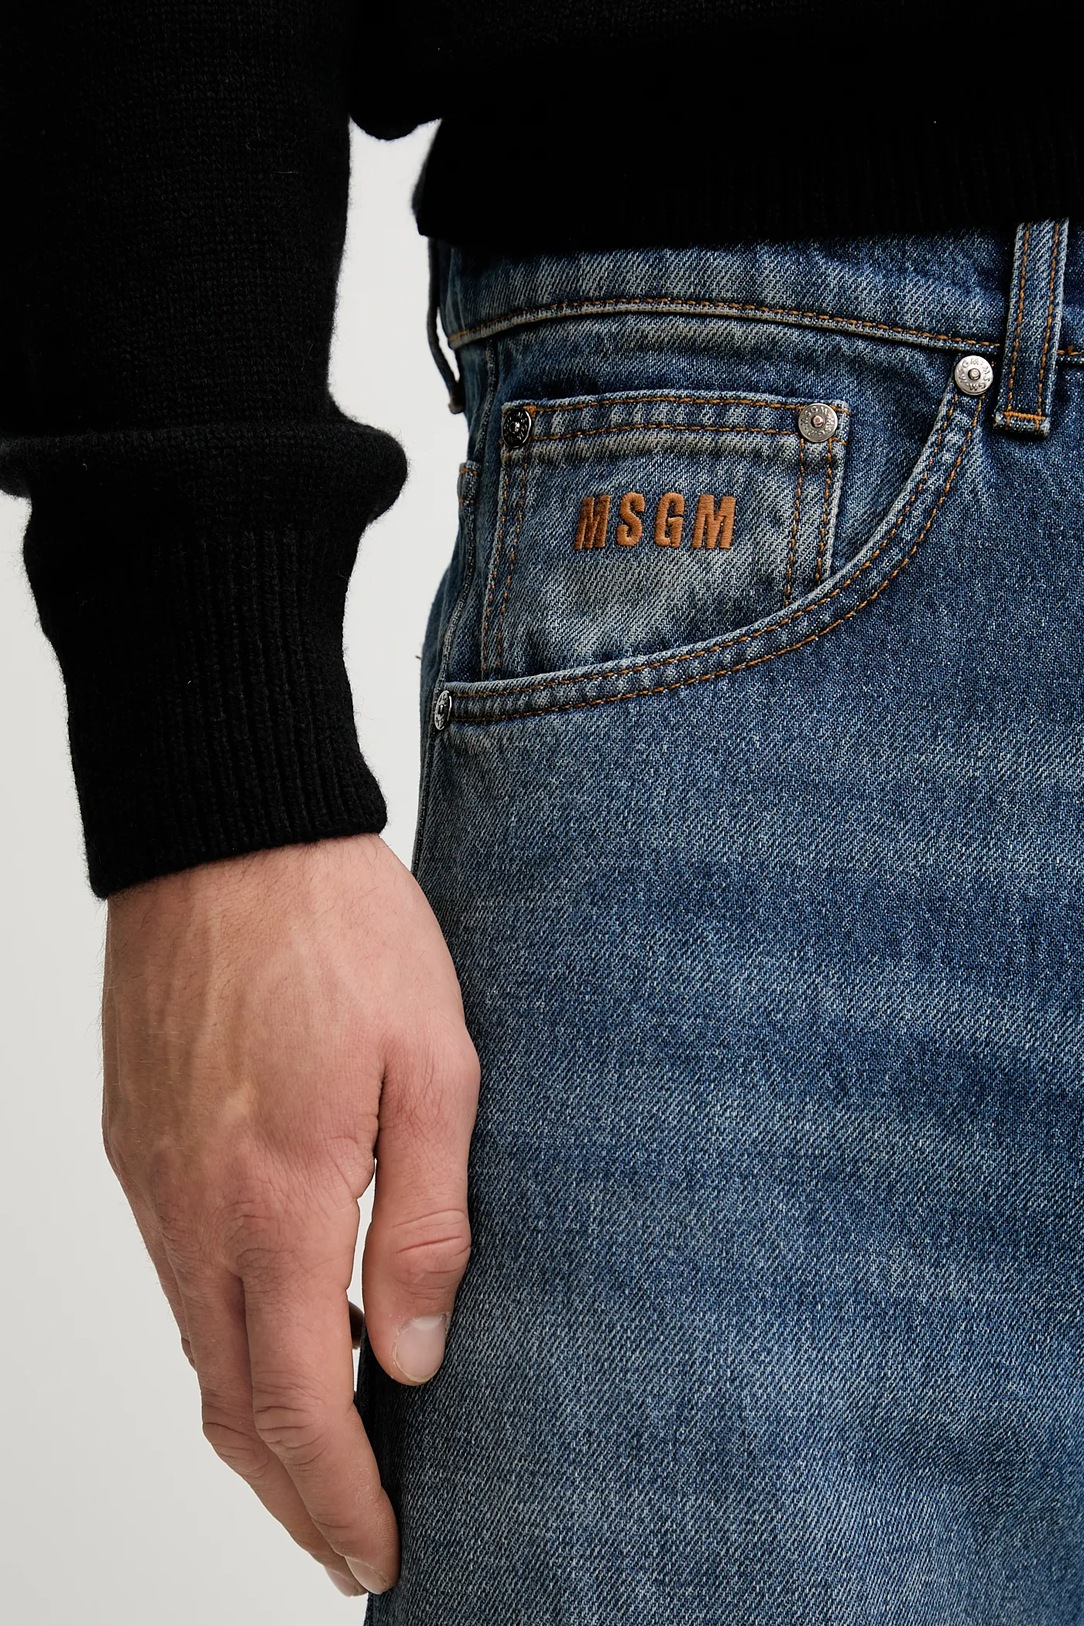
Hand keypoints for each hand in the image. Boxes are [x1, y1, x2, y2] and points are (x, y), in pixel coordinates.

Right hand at [100, 833, 479, 1597]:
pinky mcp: (139, 1146)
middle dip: (293, 1495)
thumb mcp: (435, 1061)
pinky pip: (176, 1277)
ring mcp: (155, 1182)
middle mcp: (197, 1210)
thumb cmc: (343, 932)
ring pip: (196, 1347)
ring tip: (324, 1459)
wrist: (227, 834)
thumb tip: (413, 1355)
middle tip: (351, 1543)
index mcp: (282, 1197)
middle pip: (230, 1404)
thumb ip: (429, 1216)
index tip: (379, 1554)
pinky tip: (272, 1334)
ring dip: (255, 1422)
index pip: (297, 1403)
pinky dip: (223, 1340)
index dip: (339, 1498)